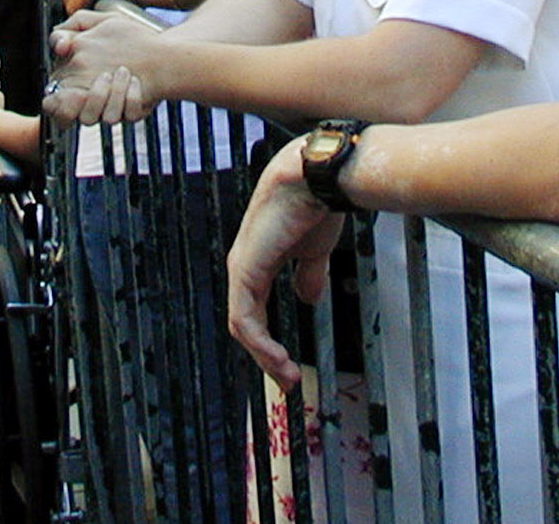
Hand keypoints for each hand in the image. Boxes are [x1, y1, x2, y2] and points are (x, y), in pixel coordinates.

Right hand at [44, 9, 162, 122]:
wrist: (162, 46)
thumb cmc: (129, 37)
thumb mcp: (101, 24)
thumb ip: (72, 29)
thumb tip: (57, 45)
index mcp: (77, 81)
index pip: (55, 105)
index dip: (59, 104)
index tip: (72, 91)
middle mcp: (94, 100)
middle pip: (82, 116)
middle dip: (92, 98)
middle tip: (103, 77)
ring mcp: (114, 108)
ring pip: (106, 118)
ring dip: (114, 94)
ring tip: (124, 71)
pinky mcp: (134, 111)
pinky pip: (129, 114)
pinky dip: (133, 97)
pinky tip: (137, 81)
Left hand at [226, 143, 344, 389]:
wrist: (316, 178)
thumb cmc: (316, 203)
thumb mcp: (315, 250)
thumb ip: (309, 274)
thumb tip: (308, 298)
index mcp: (260, 259)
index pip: (255, 309)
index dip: (271, 339)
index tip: (291, 364)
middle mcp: (245, 265)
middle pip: (246, 323)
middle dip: (267, 356)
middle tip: (288, 381)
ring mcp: (242, 268)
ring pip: (243, 327)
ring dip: (265, 356)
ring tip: (287, 377)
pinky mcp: (245, 271)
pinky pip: (245, 319)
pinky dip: (261, 344)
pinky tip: (279, 358)